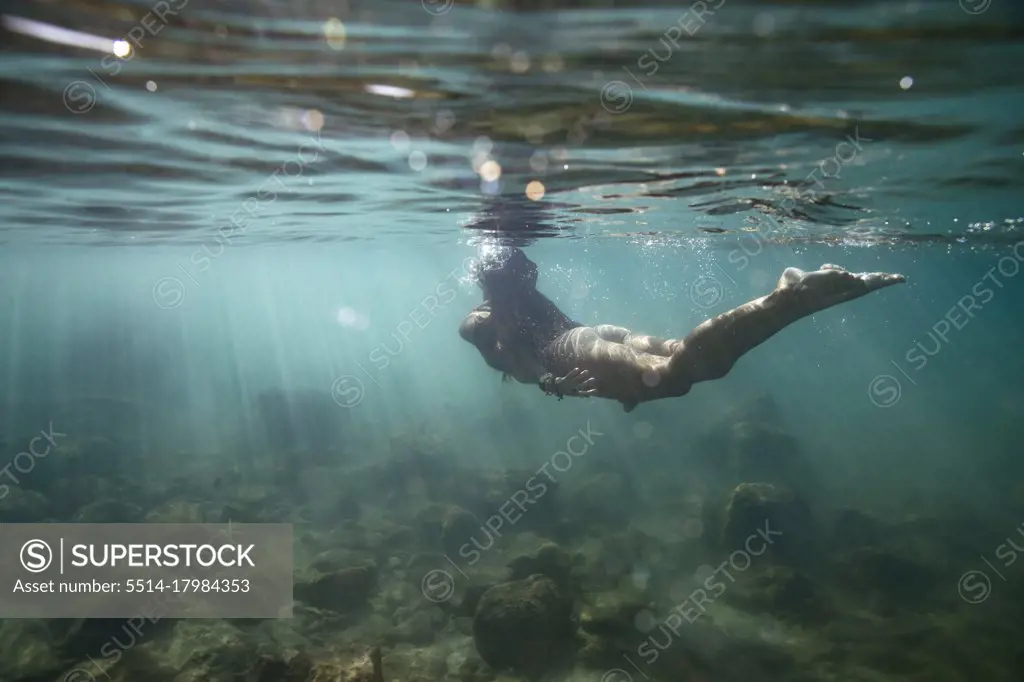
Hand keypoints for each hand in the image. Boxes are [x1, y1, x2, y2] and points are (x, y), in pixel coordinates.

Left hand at [556, 368, 599, 396]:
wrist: (553, 388)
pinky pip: (569, 376)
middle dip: (587, 383)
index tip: (596, 390)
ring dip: (581, 376)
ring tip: (587, 372)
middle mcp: (571, 389)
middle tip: (594, 379)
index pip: (583, 393)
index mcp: (574, 393)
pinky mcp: (563, 380)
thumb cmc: (564, 390)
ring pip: (576, 380)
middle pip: (581, 386)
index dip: (590, 392)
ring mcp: (567, 384)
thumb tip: (589, 395)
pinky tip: (577, 368)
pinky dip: (573, 372)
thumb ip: (581, 393)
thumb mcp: (572, 393)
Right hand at [782, 263, 905, 307]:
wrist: (788, 299)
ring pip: (847, 274)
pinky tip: (824, 266)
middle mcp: (843, 287)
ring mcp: (832, 285)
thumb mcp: (827, 280)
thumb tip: (852, 276)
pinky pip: (831, 270)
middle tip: (895, 278)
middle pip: (866, 281)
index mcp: (848, 288)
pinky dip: (830, 267)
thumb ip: (840, 276)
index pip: (872, 283)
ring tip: (851, 273)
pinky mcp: (820, 280)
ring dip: (848, 271)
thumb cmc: (807, 290)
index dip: (886, 280)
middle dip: (879, 278)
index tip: (901, 279)